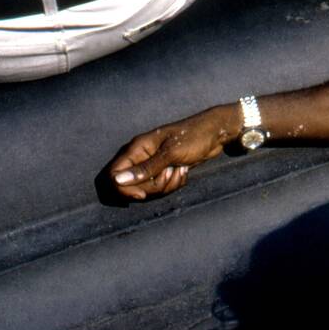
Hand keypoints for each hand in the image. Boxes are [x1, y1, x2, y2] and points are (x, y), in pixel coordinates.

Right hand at [109, 106, 237, 199]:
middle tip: (170, 173)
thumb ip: (145, 168)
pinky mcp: (164, 171)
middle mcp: (140, 157)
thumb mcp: (171, 153)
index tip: (142, 195)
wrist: (216, 134)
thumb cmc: (194, 137)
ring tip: (180, 170)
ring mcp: (152, 165)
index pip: (113, 175)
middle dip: (153, 187)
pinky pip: (162, 187)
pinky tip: (184, 171)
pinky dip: (174, 184)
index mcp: (136, 149)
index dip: (123, 189)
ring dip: (167, 185)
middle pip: (131, 186)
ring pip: (149, 189)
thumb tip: (118, 180)